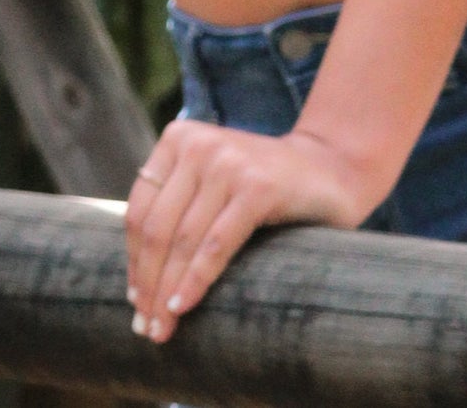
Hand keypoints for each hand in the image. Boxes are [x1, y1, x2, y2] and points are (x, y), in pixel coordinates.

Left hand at [123, 121, 375, 341]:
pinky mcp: (257, 187)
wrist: (332, 168)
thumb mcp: (213, 184)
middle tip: (145, 329)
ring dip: (166, 291)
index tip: (135, 302)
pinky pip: (215, 244)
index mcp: (178, 138)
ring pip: (182, 240)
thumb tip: (137, 283)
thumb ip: (179, 208)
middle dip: (148, 285)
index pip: (141, 210)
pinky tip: (183, 306)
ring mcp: (227, 163)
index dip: (134, 261)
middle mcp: (198, 144)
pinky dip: (196, 280)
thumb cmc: (266, 187)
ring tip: (161, 330)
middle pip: (157, 228)